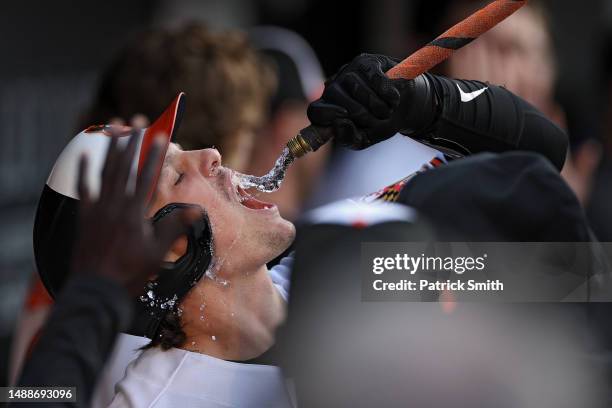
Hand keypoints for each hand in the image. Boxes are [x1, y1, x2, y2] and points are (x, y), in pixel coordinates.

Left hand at [71, 128, 197, 295]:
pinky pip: (83, 187)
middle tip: (137, 121)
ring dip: (111, 148)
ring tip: (116, 128)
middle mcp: (115, 204)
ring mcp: (97, 208)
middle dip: (132, 141)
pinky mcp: (84, 215)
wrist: (97, 289)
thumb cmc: (130, 273)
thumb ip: (175, 228)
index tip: (159, 135)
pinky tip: (84, 154)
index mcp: (134, 212)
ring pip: (104, 171)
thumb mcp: (158, 252)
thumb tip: (197, 210)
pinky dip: (84, 170)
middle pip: (124, 166)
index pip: (147, 176)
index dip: (153, 154)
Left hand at [307, 53, 428, 149]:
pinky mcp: (368, 62)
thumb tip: (339, 123)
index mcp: (328, 108)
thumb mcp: (364, 138)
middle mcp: (334, 87)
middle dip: (364, 117)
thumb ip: (349, 137)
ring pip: (360, 91)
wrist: (405, 107)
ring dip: (379, 108)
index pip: (315, 111)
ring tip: (386, 110)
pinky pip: (377, 81)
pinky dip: (389, 95)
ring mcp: (349, 71)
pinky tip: (393, 98)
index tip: (344, 121)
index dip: (329, 117)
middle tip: (377, 120)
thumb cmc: (379, 123)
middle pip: (340, 104)